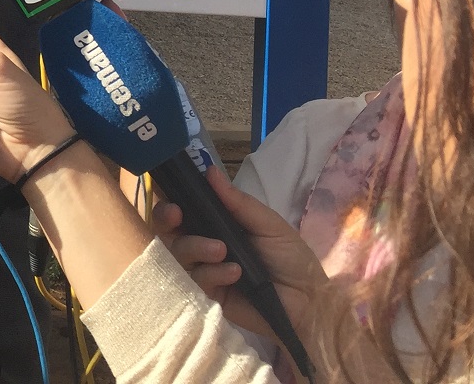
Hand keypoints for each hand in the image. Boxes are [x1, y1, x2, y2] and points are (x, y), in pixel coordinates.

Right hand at [152, 166, 326, 344]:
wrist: (307, 301)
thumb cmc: (290, 258)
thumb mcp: (268, 224)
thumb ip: (238, 202)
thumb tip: (210, 171)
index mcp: (216, 224)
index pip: (184, 207)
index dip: (170, 197)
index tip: (169, 190)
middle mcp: (204, 244)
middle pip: (168, 230)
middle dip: (166, 219)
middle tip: (176, 215)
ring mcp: (204, 270)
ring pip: (178, 253)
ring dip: (195, 247)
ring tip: (221, 249)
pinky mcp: (208, 295)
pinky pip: (196, 280)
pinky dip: (212, 273)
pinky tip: (234, 272)